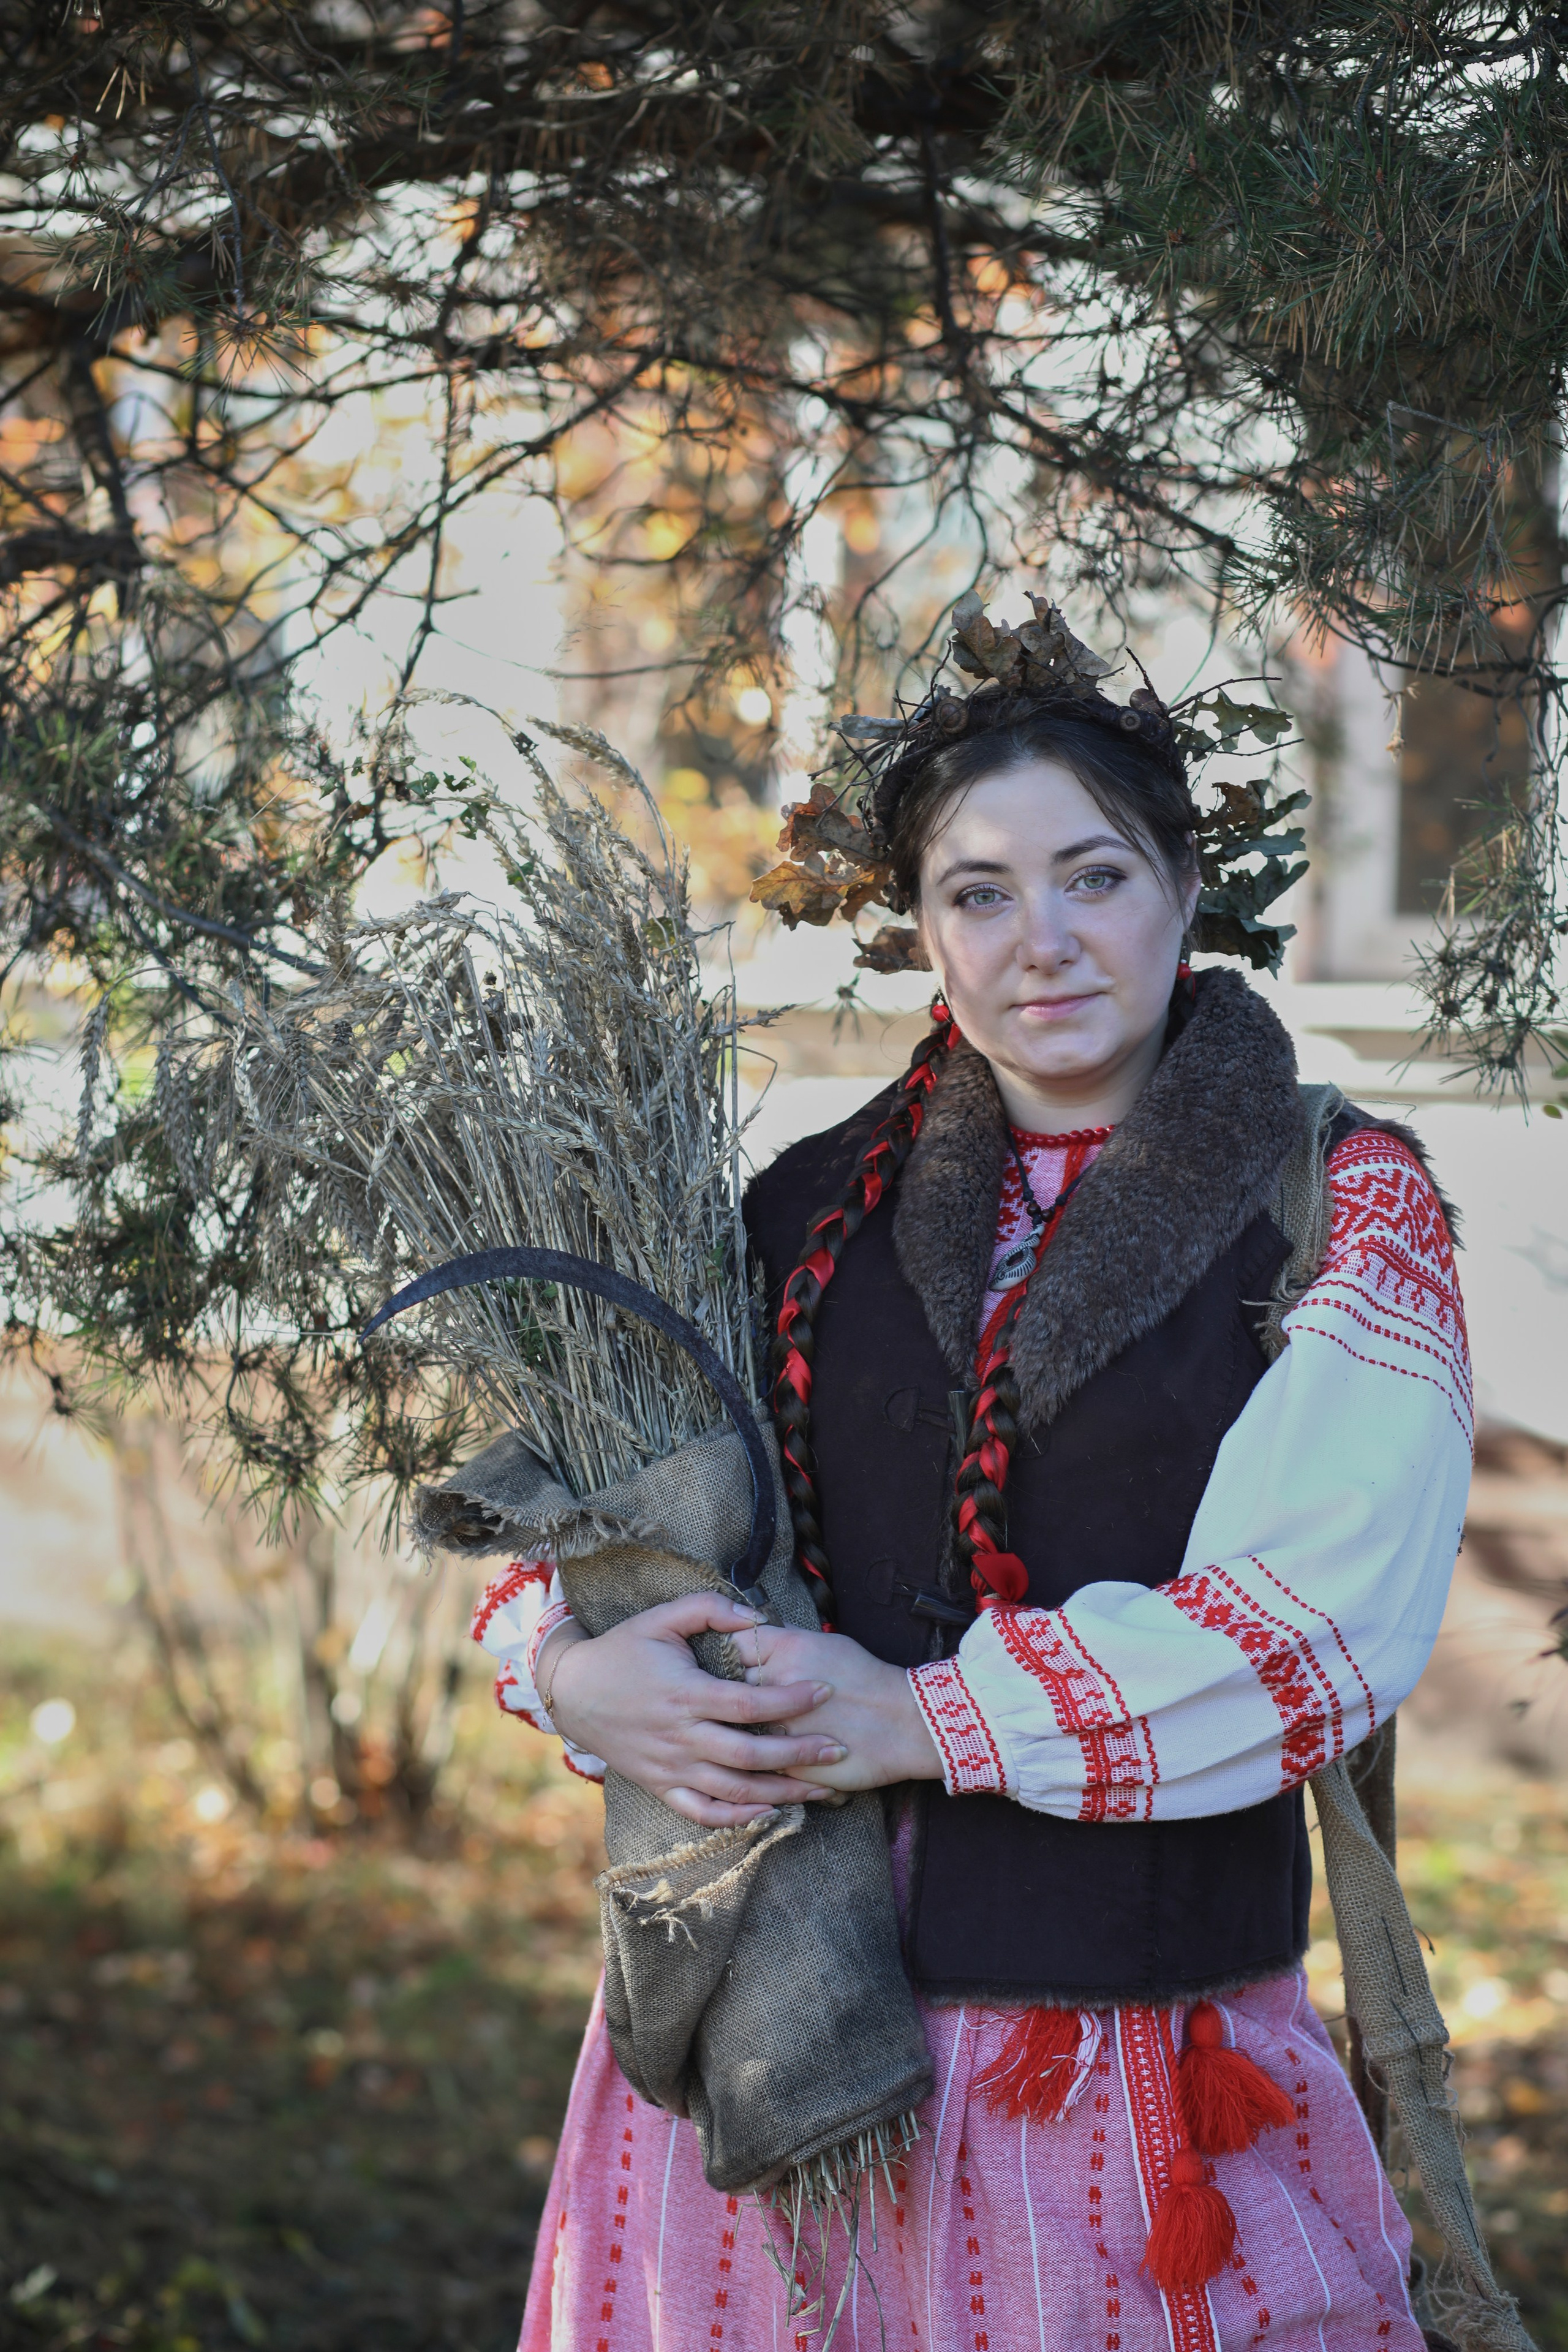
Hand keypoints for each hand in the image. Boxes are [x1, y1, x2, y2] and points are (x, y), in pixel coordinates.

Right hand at [538, 1593, 847, 1827]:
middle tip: (839, 1748)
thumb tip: (757, 1616)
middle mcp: (681, 1737)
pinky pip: (703, 1813)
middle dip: (800, 1754)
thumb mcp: (661, 1617)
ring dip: (782, 1793)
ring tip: (822, 1789)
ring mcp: (671, 1768)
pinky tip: (770, 1812)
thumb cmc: (622, 1650)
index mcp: (685, 1694)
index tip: (825, 1689)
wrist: (572, 1691)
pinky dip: (738, 1818)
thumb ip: (710, 1610)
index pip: (749, 1703)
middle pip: (750, 1755)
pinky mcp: (661, 1786)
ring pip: (734, 1791)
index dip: (790, 1699)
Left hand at [741, 1623, 941, 1791]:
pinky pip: (754, 1761)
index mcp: (786, 1651)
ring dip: (732, 1728)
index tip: (725, 1661)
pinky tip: (755, 1754)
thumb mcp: (827, 1643)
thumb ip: (786, 1640)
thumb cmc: (867, 1678)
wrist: (904, 1723)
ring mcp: (779, 1726)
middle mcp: (776, 1685)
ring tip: (733, 1727)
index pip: (732, 1643)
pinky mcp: (786, 1763)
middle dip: (721, 1692)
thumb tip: (755, 1631)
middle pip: (725, 1685)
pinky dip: (752, 1758)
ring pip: (734, 1727)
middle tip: (720, 1698)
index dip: (724, 1653)